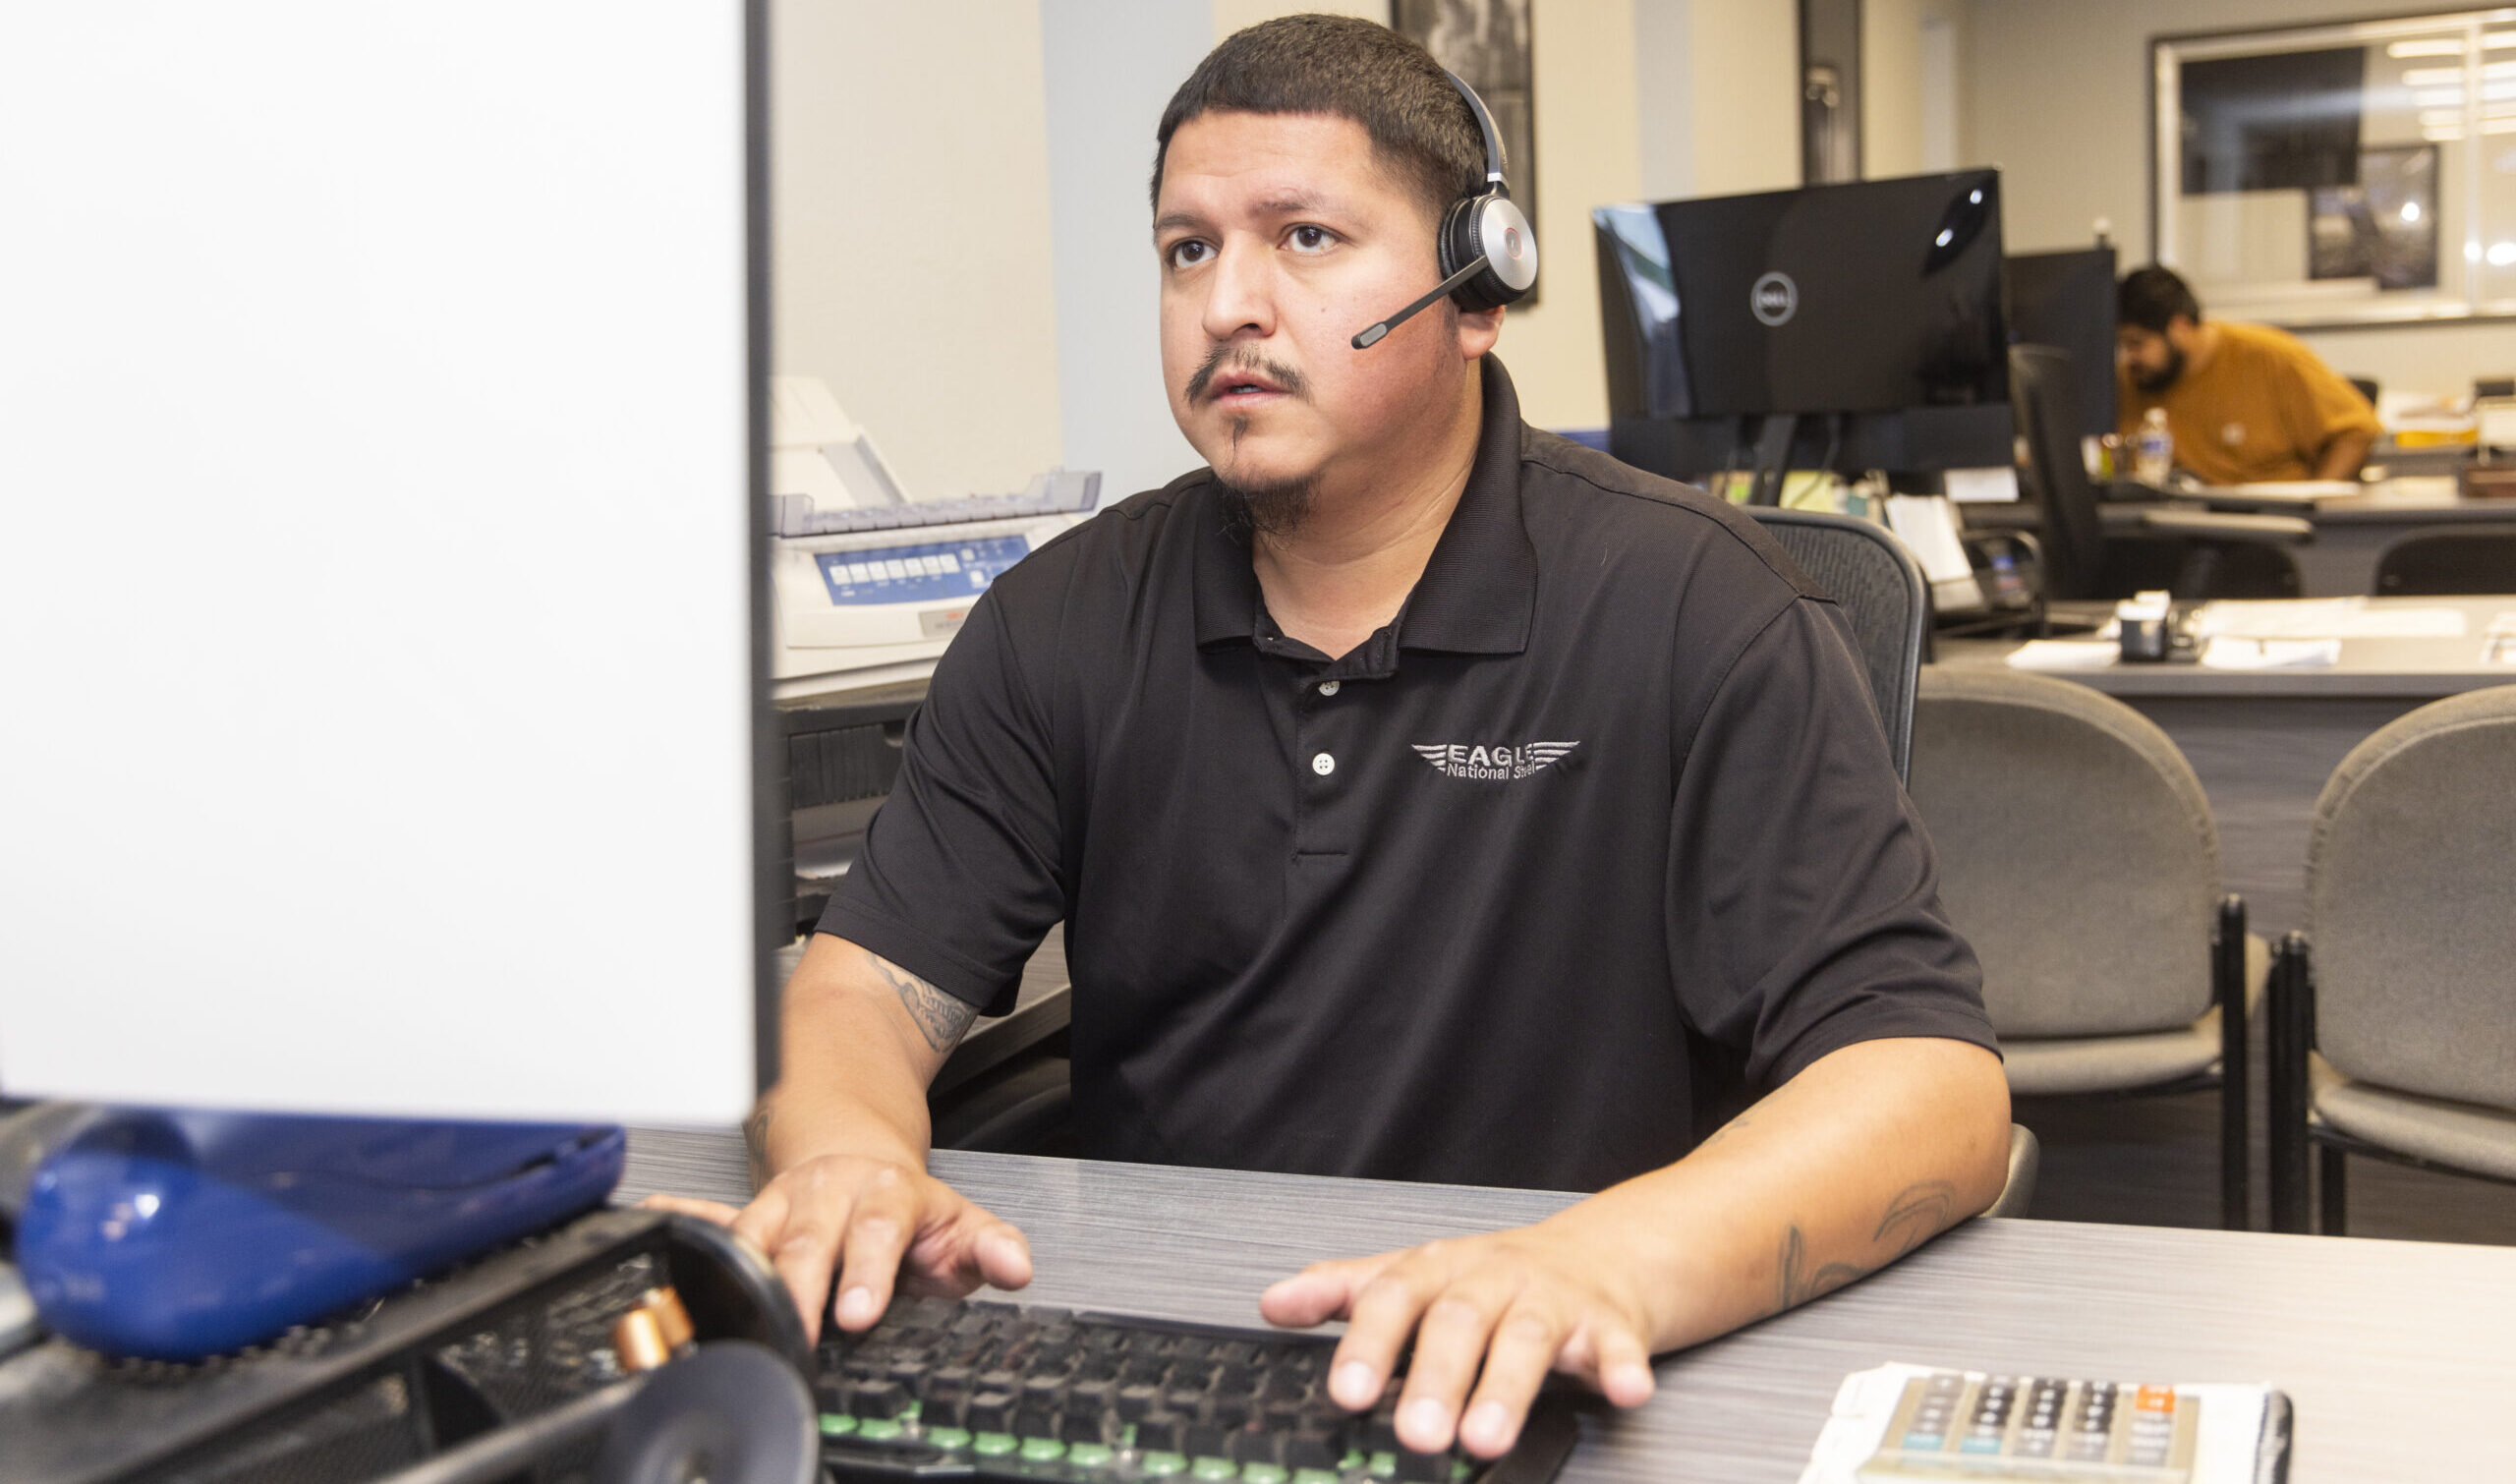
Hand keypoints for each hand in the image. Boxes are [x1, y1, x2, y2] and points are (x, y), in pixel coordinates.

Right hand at [643, 1154, 1030, 1343]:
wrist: (865, 1163)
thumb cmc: (911, 1211)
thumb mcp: (962, 1226)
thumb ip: (991, 1250)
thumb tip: (1016, 1267)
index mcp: (887, 1192)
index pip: (879, 1230)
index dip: (868, 1271)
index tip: (860, 1312)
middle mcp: (830, 1191)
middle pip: (809, 1237)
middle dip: (800, 1282)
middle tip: (799, 1326)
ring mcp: (785, 1202)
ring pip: (755, 1231)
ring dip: (740, 1264)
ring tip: (726, 1301)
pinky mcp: (752, 1216)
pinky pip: (712, 1214)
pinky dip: (685, 1216)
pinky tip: (659, 1214)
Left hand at [1259, 1222, 1656, 1459]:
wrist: (1597, 1255)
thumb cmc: (1494, 1277)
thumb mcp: (1415, 1275)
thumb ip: (1346, 1291)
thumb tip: (1275, 1303)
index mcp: (1440, 1269)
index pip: (1395, 1299)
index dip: (1369, 1344)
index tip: (1348, 1391)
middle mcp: (1494, 1280)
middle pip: (1460, 1323)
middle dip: (1436, 1380)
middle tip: (1416, 1434)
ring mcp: (1551, 1300)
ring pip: (1527, 1340)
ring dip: (1506, 1389)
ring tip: (1485, 1436)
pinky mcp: (1608, 1324)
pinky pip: (1616, 1345)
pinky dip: (1621, 1367)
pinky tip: (1622, 1391)